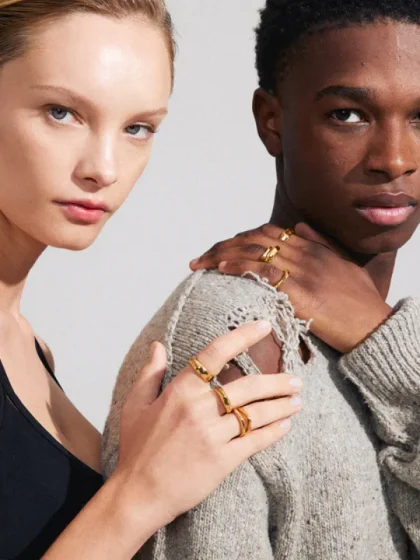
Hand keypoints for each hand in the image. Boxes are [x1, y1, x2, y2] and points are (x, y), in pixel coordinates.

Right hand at [114, 321, 302, 525]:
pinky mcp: (222, 461)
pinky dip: (274, 432)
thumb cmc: (137, 448)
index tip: (264, 326)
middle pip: (248, 386)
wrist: (138, 494)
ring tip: (297, 401)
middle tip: (296, 379)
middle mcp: (199, 409)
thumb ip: (149, 373)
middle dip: (277, 381)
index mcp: (180, 391)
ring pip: (256, 413)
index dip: (242, 336)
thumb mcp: (134, 405)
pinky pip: (255, 441)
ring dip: (281, 405)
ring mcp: (212, 435)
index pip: (216, 353)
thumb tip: (158, 345)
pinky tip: (286, 426)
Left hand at [191, 223, 391, 352]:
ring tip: (200, 264)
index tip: (221, 248)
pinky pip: (263, 272)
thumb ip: (320, 243)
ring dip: (221, 254)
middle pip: (254, 239)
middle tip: (202, 257)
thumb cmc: (359, 301)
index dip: (240, 238)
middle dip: (223, 245)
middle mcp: (304, 253)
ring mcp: (301, 270)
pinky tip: (221, 269)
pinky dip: (239, 266)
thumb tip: (298, 225)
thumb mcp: (342, 264)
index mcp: (312, 247)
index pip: (267, 232)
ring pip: (253, 251)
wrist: (373, 325)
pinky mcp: (300, 291)